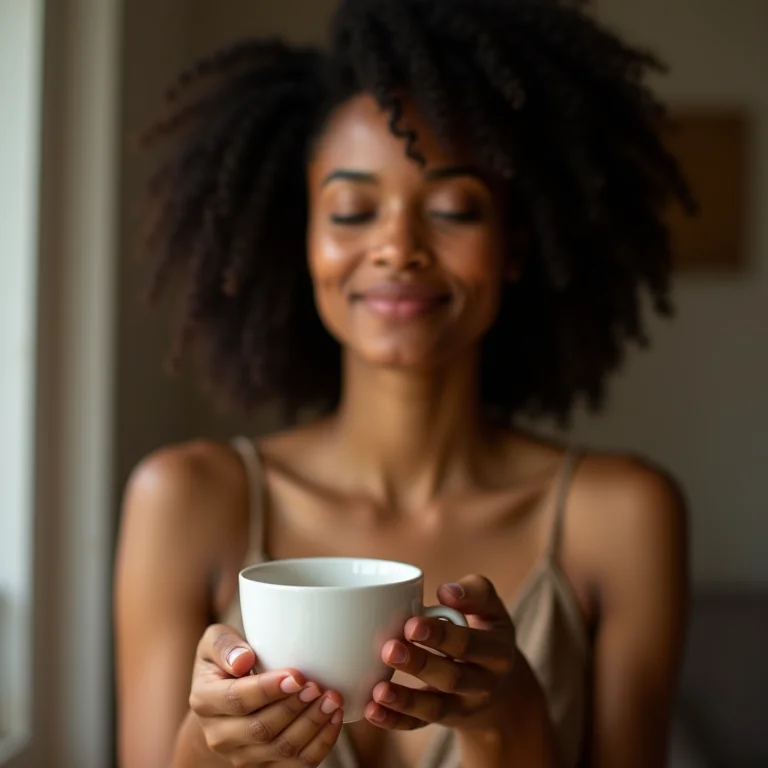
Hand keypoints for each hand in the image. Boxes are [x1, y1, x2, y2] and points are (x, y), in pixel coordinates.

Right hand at [189, 624, 343, 766]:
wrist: (223, 703)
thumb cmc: (226, 662)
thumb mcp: (214, 643)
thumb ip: (224, 645)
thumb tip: (242, 660)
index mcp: (205, 701)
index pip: (237, 700)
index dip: (268, 690)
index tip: (297, 675)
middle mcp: (220, 735)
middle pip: (261, 728)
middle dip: (294, 707)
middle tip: (318, 686)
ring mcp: (242, 756)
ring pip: (281, 749)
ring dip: (312, 725)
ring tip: (332, 699)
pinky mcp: (266, 766)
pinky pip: (297, 764)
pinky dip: (320, 743)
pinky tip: (334, 718)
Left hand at [364, 575, 519, 733]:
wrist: (503, 686)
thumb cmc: (487, 632)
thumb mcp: (493, 609)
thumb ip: (475, 592)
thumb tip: (446, 592)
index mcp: (498, 651)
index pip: (469, 644)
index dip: (441, 635)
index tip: (411, 624)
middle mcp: (485, 684)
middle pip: (452, 678)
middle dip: (420, 665)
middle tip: (389, 649)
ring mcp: (464, 706)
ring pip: (436, 708)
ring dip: (406, 700)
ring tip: (378, 689)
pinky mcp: (444, 720)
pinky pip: (420, 725)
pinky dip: (395, 721)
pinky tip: (372, 711)